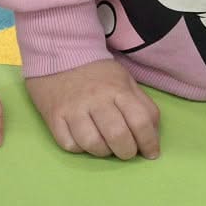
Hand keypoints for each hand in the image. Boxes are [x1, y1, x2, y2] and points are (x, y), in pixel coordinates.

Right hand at [26, 57, 161, 158]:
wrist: (61, 53)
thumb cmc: (99, 74)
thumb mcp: (127, 82)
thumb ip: (144, 107)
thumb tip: (153, 137)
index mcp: (118, 89)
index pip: (140, 122)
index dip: (149, 143)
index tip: (151, 153)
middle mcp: (96, 99)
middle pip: (117, 136)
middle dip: (127, 152)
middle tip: (126, 151)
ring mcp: (72, 108)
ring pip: (92, 144)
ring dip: (103, 152)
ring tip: (104, 146)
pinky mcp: (53, 116)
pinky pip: (68, 145)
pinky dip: (79, 149)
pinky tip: (83, 140)